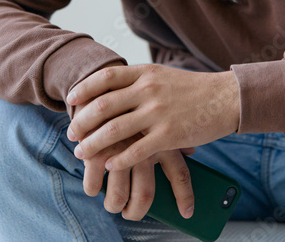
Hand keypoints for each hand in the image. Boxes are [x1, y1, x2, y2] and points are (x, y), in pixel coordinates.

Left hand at [65, 64, 239, 172]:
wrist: (225, 98)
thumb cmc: (192, 88)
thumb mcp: (162, 75)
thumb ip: (137, 81)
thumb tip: (109, 88)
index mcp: (145, 74)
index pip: (105, 78)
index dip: (83, 90)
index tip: (70, 101)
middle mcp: (148, 91)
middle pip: (102, 107)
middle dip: (81, 123)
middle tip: (71, 134)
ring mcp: (158, 113)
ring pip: (113, 131)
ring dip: (92, 145)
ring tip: (82, 153)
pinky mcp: (169, 135)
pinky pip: (136, 151)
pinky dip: (118, 159)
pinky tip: (109, 165)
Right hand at [74, 98, 196, 220]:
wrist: (104, 71)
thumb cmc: (137, 98)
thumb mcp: (161, 110)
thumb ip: (173, 131)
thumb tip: (192, 151)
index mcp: (164, 133)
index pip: (179, 172)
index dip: (184, 195)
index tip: (186, 213)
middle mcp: (144, 141)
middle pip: (146, 191)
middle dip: (137, 210)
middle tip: (130, 214)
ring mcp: (120, 142)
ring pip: (119, 191)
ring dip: (114, 202)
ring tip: (111, 205)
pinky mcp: (95, 141)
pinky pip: (96, 176)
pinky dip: (93, 186)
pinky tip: (93, 189)